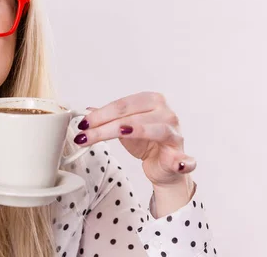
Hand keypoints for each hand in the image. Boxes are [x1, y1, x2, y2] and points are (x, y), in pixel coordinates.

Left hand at [74, 91, 195, 186]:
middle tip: (85, 135)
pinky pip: (184, 159)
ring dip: (136, 131)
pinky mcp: (181, 156)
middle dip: (105, 126)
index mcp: (151, 101)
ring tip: (121, 132)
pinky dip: (184, 161)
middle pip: (132, 116)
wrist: (162, 165)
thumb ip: (108, 119)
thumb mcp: (123, 128)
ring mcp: (175, 134)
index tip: (83, 123)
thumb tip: (87, 111)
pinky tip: (179, 163)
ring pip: (154, 130)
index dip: (100, 114)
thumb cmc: (145, 143)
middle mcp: (166, 113)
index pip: (122, 105)